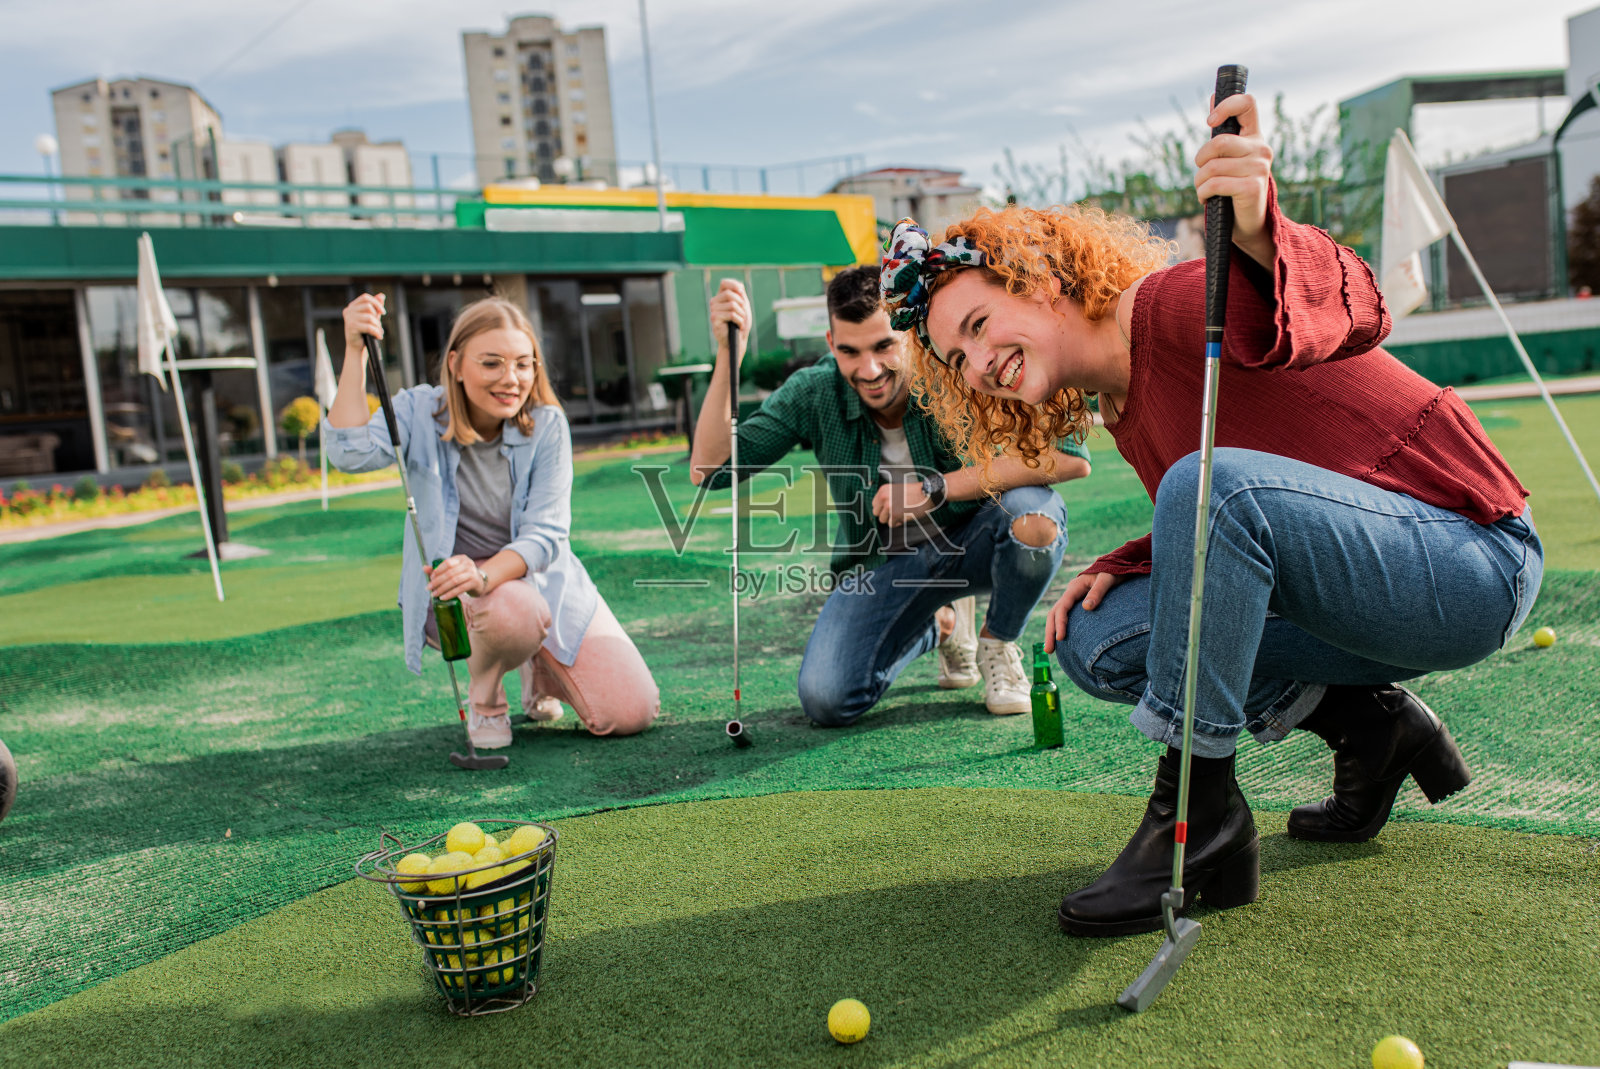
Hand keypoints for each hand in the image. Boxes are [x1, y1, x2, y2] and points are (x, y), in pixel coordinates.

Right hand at [343, 293, 384, 352]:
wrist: (357, 348)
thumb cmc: (365, 333)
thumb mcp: (371, 317)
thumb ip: (375, 306)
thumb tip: (382, 295)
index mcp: (352, 307)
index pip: (365, 297)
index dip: (376, 302)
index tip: (383, 312)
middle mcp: (348, 311)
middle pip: (368, 306)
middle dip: (377, 316)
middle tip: (379, 326)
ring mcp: (349, 318)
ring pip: (369, 317)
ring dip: (377, 326)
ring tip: (378, 332)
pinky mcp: (351, 327)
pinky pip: (369, 327)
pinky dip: (376, 332)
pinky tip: (378, 336)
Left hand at [424, 555, 488, 600]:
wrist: (480, 582)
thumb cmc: (463, 575)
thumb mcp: (453, 570)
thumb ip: (439, 569)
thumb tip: (424, 568)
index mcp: (461, 558)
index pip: (447, 563)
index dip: (438, 570)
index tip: (430, 578)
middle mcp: (468, 564)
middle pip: (450, 573)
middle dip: (437, 581)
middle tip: (429, 588)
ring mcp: (472, 573)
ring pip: (454, 581)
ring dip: (442, 588)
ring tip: (434, 594)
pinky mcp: (474, 582)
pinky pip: (460, 589)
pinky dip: (450, 594)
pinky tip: (443, 597)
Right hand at [709, 279, 751, 367]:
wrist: (737, 340)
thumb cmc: (740, 324)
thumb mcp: (743, 306)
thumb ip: (741, 295)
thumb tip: (740, 286)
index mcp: (721, 297)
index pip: (724, 283)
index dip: (734, 285)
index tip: (742, 293)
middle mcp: (714, 302)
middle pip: (729, 294)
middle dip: (741, 304)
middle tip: (743, 314)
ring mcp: (713, 310)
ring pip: (732, 305)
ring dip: (741, 314)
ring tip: (740, 322)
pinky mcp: (714, 319)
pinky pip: (731, 314)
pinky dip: (739, 321)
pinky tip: (738, 326)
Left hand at [872, 480, 932, 525]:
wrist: (926, 493)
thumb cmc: (914, 492)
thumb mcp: (895, 490)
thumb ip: (886, 498)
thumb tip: (880, 509)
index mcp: (883, 490)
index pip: (874, 505)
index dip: (882, 508)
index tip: (889, 509)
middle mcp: (883, 497)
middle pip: (876, 513)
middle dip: (885, 514)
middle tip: (895, 512)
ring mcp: (888, 506)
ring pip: (882, 520)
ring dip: (891, 519)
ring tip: (901, 513)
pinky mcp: (895, 515)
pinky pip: (891, 524)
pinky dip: (897, 523)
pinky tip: (904, 516)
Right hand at [1043, 571, 1123, 652]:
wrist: (1116, 567)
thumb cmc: (1113, 573)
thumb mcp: (1107, 580)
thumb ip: (1098, 592)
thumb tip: (1086, 608)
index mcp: (1075, 587)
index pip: (1062, 607)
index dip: (1060, 622)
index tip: (1061, 638)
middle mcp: (1070, 593)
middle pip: (1054, 613)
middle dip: (1050, 631)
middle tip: (1049, 650)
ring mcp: (1072, 598)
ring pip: (1056, 615)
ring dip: (1052, 632)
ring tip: (1050, 650)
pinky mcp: (1076, 604)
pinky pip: (1064, 616)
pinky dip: (1059, 628)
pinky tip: (1061, 641)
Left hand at [1194, 92, 1273, 264]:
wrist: (1248, 223)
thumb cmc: (1233, 187)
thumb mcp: (1228, 157)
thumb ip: (1223, 129)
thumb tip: (1213, 95)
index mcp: (1255, 136)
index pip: (1247, 103)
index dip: (1226, 105)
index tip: (1210, 121)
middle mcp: (1261, 148)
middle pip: (1219, 142)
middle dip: (1200, 159)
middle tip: (1201, 173)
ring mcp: (1259, 168)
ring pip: (1212, 166)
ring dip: (1199, 182)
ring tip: (1204, 190)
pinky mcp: (1252, 187)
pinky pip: (1214, 184)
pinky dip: (1203, 194)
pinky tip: (1207, 199)